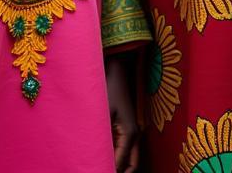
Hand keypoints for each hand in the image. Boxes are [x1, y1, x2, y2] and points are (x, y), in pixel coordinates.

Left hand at [106, 54, 139, 172]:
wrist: (119, 69)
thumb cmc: (109, 88)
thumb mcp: (103, 113)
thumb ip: (103, 138)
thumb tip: (97, 158)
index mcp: (130, 133)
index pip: (121, 164)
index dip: (109, 170)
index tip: (95, 170)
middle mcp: (136, 135)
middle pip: (132, 166)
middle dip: (120, 172)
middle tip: (102, 170)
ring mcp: (134, 131)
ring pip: (130, 159)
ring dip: (120, 165)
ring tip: (102, 165)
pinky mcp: (129, 127)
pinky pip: (126, 149)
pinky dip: (118, 157)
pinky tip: (105, 156)